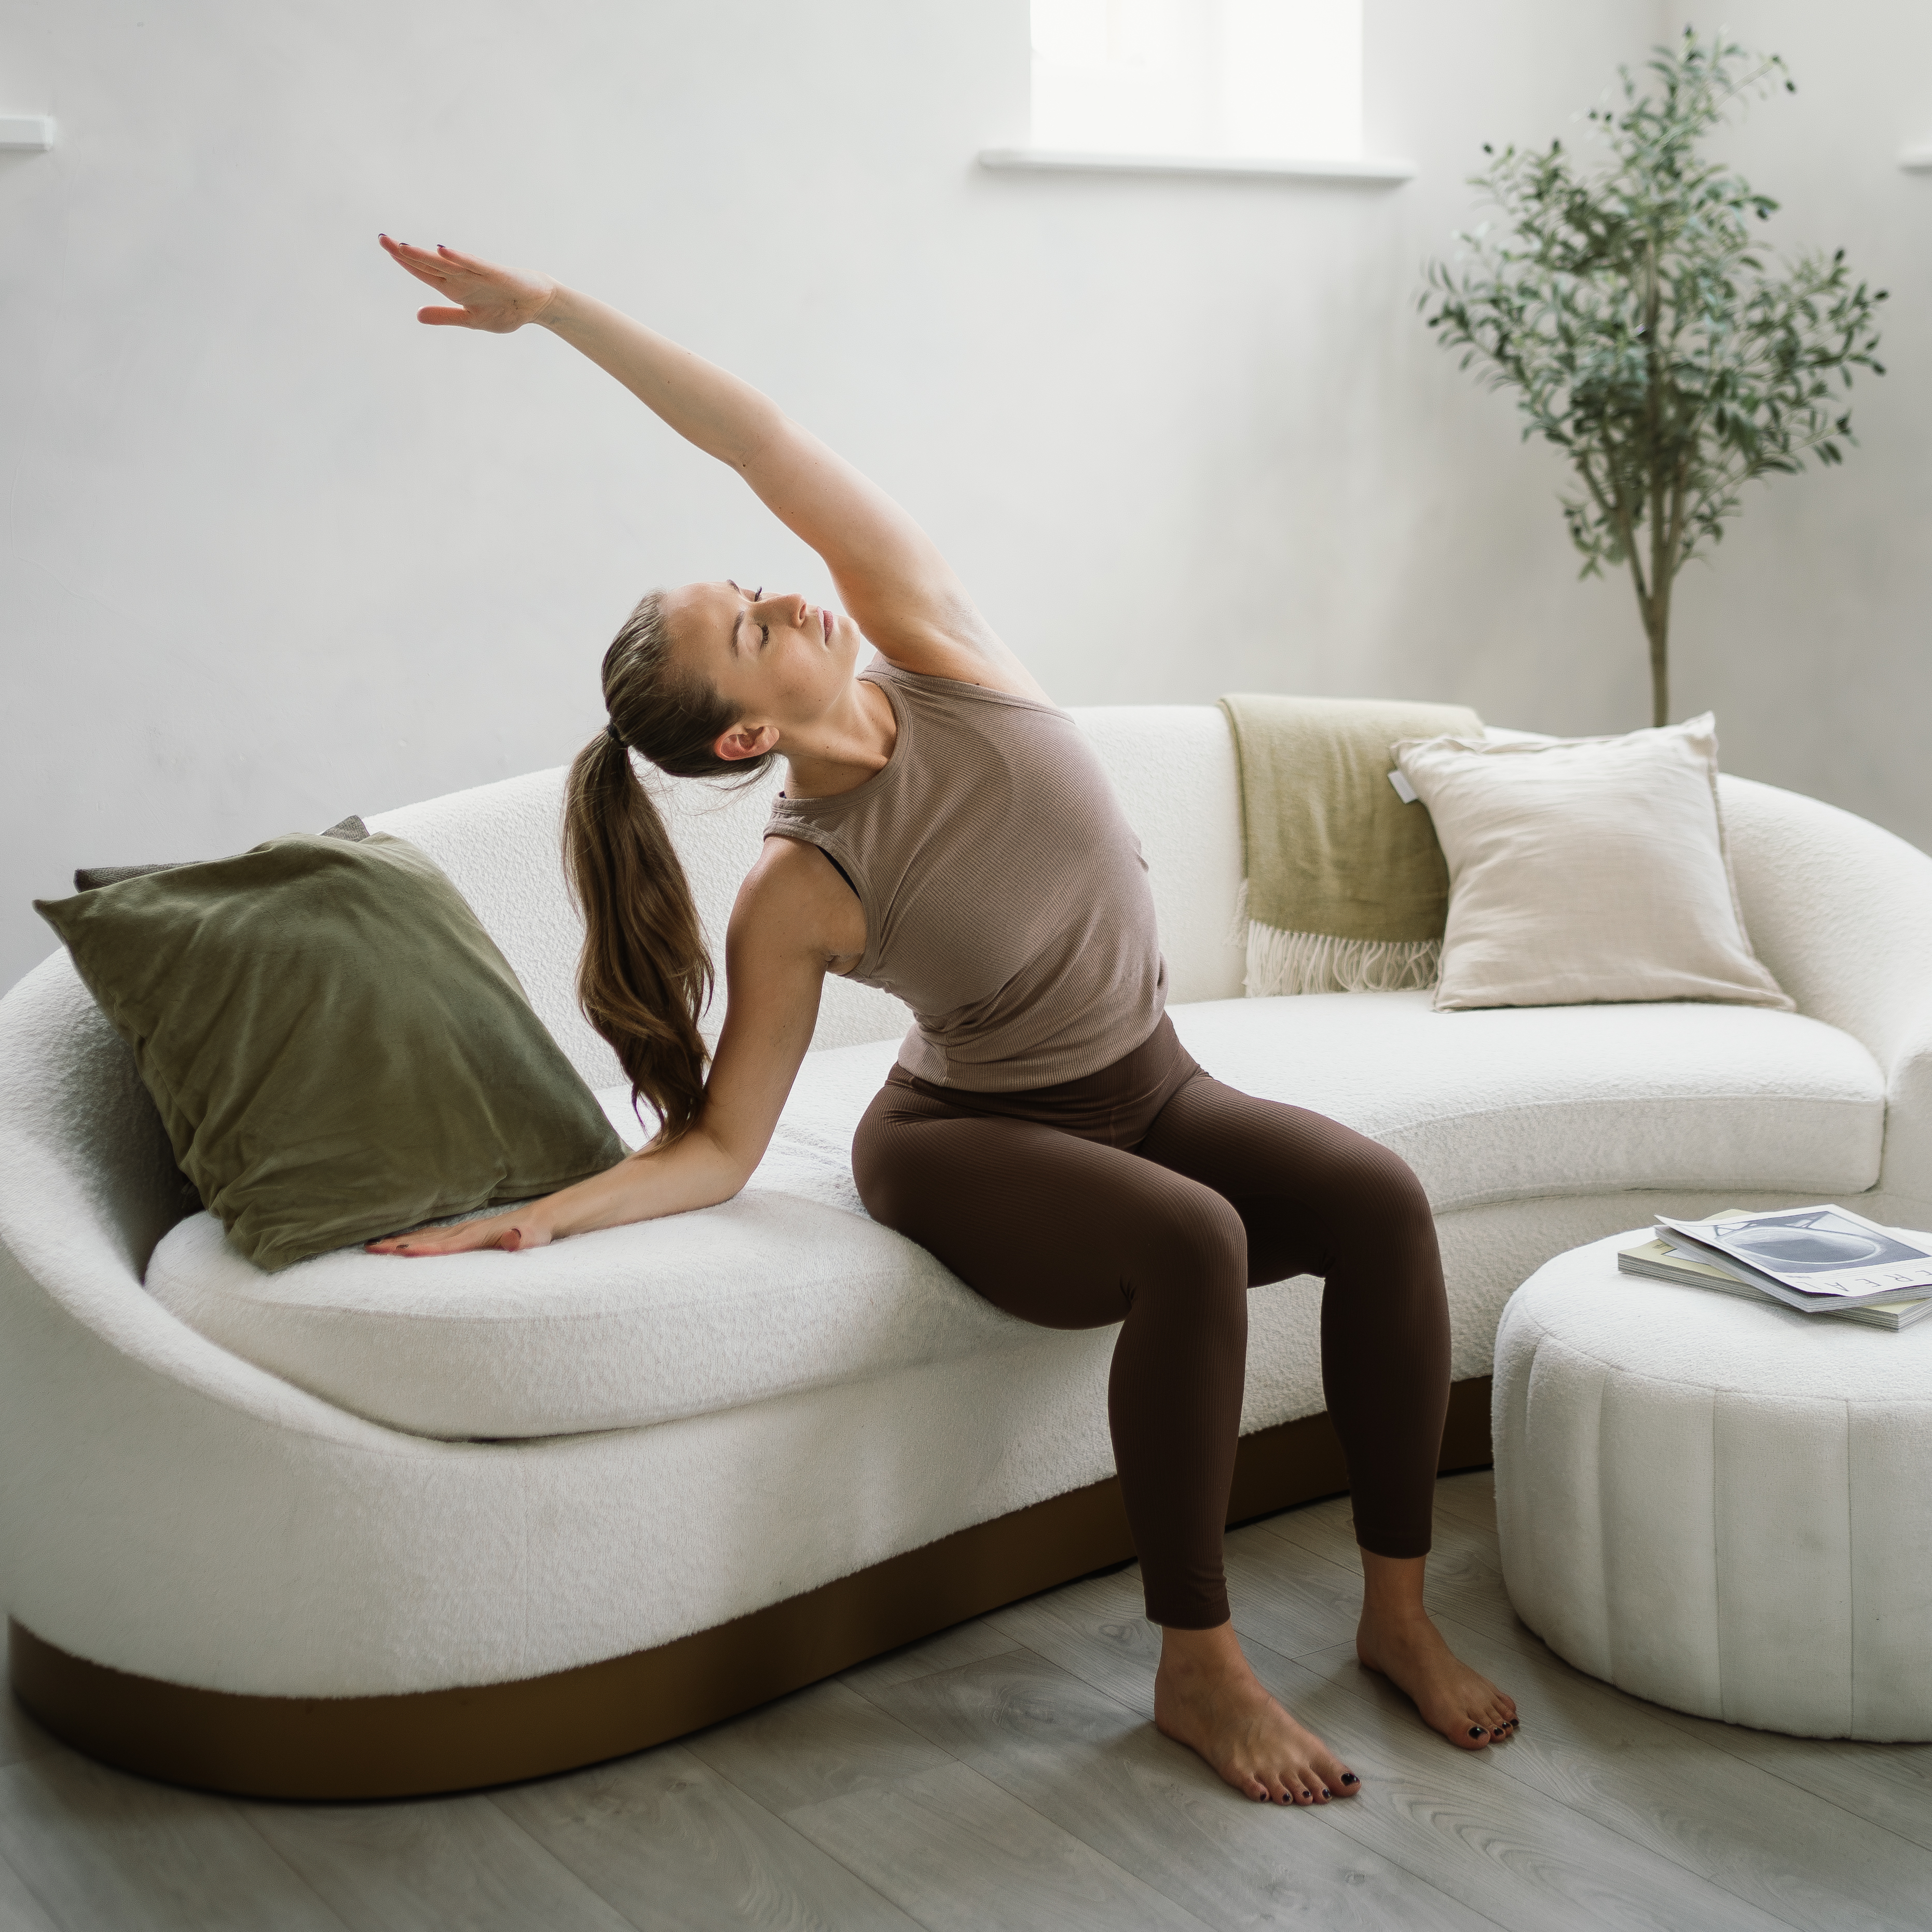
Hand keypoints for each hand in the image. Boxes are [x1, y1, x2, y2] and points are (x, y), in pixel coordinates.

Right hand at [366, 1205, 553, 1256]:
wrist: (544, 1218)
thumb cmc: (537, 1232)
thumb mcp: (533, 1238)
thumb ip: (520, 1239)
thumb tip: (512, 1238)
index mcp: (478, 1235)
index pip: (444, 1245)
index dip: (421, 1249)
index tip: (396, 1252)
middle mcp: (467, 1230)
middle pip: (426, 1237)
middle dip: (398, 1243)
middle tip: (369, 1248)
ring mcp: (466, 1229)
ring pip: (428, 1234)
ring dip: (402, 1239)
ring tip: (376, 1243)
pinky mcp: (469, 1232)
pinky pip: (437, 1235)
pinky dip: (417, 1236)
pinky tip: (407, 1240)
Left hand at [377, 235, 560, 332]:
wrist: (537, 304)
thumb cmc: (505, 309)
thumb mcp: (471, 319)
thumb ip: (445, 316)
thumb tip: (417, 315)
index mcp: (452, 288)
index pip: (422, 272)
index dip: (403, 261)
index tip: (385, 247)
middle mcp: (460, 277)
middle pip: (427, 263)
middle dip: (404, 252)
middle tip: (381, 238)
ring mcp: (476, 273)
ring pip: (445, 263)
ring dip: (424, 255)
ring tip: (402, 246)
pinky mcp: (494, 273)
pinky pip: (474, 264)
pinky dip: (459, 258)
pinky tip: (443, 251)